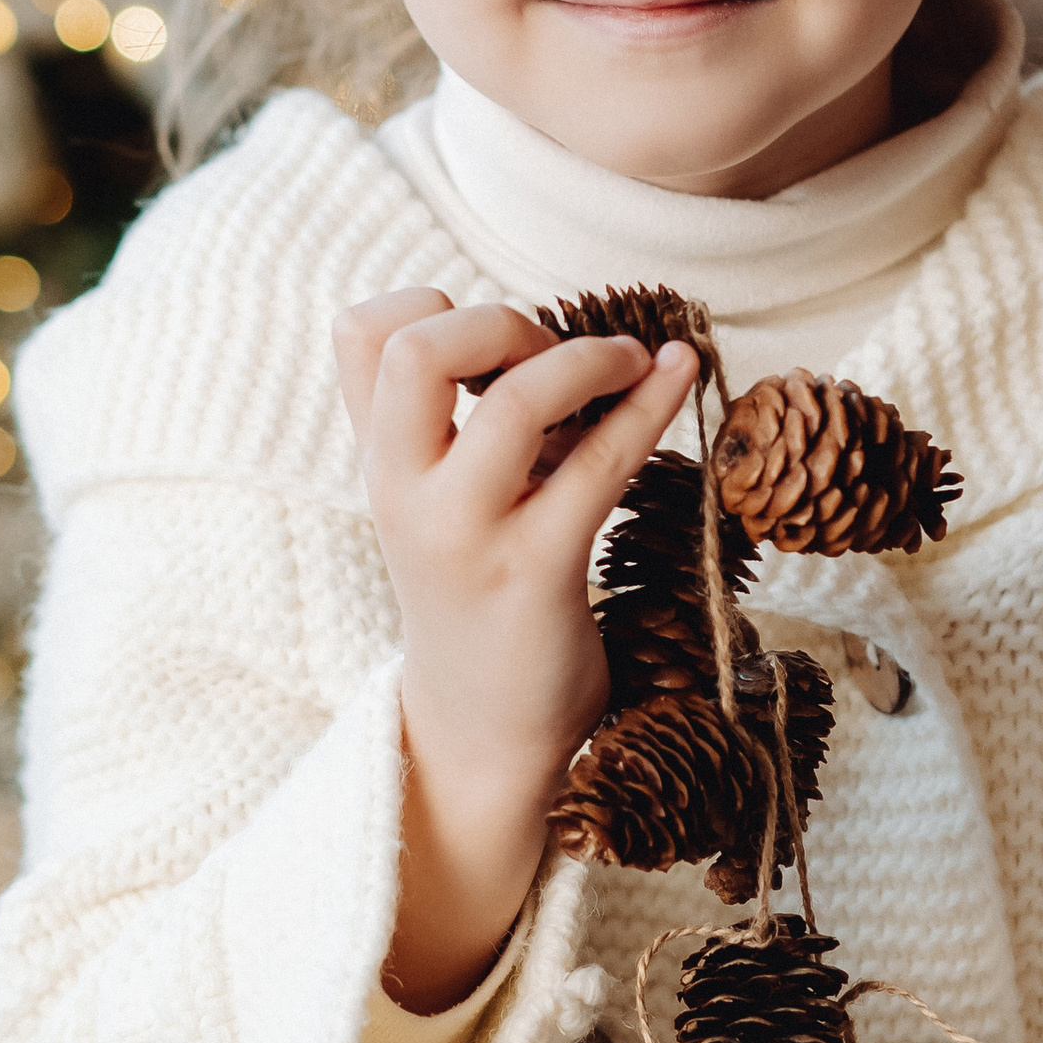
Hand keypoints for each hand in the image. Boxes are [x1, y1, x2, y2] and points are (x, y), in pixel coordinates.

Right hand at [334, 289, 698, 1010]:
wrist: (483, 738)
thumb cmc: (478, 603)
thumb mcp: (438, 502)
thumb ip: (448, 423)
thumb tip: (511, 330)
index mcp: (379, 464)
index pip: (360, 331)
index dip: (435, 304)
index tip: (499, 346)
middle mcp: (403, 492)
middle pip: (417, 347)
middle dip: (503, 320)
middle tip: (559, 358)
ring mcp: (465, 534)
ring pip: (512, 401)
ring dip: (588, 358)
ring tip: (634, 362)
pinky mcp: (534, 573)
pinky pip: (599, 464)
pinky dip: (650, 404)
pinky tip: (682, 373)